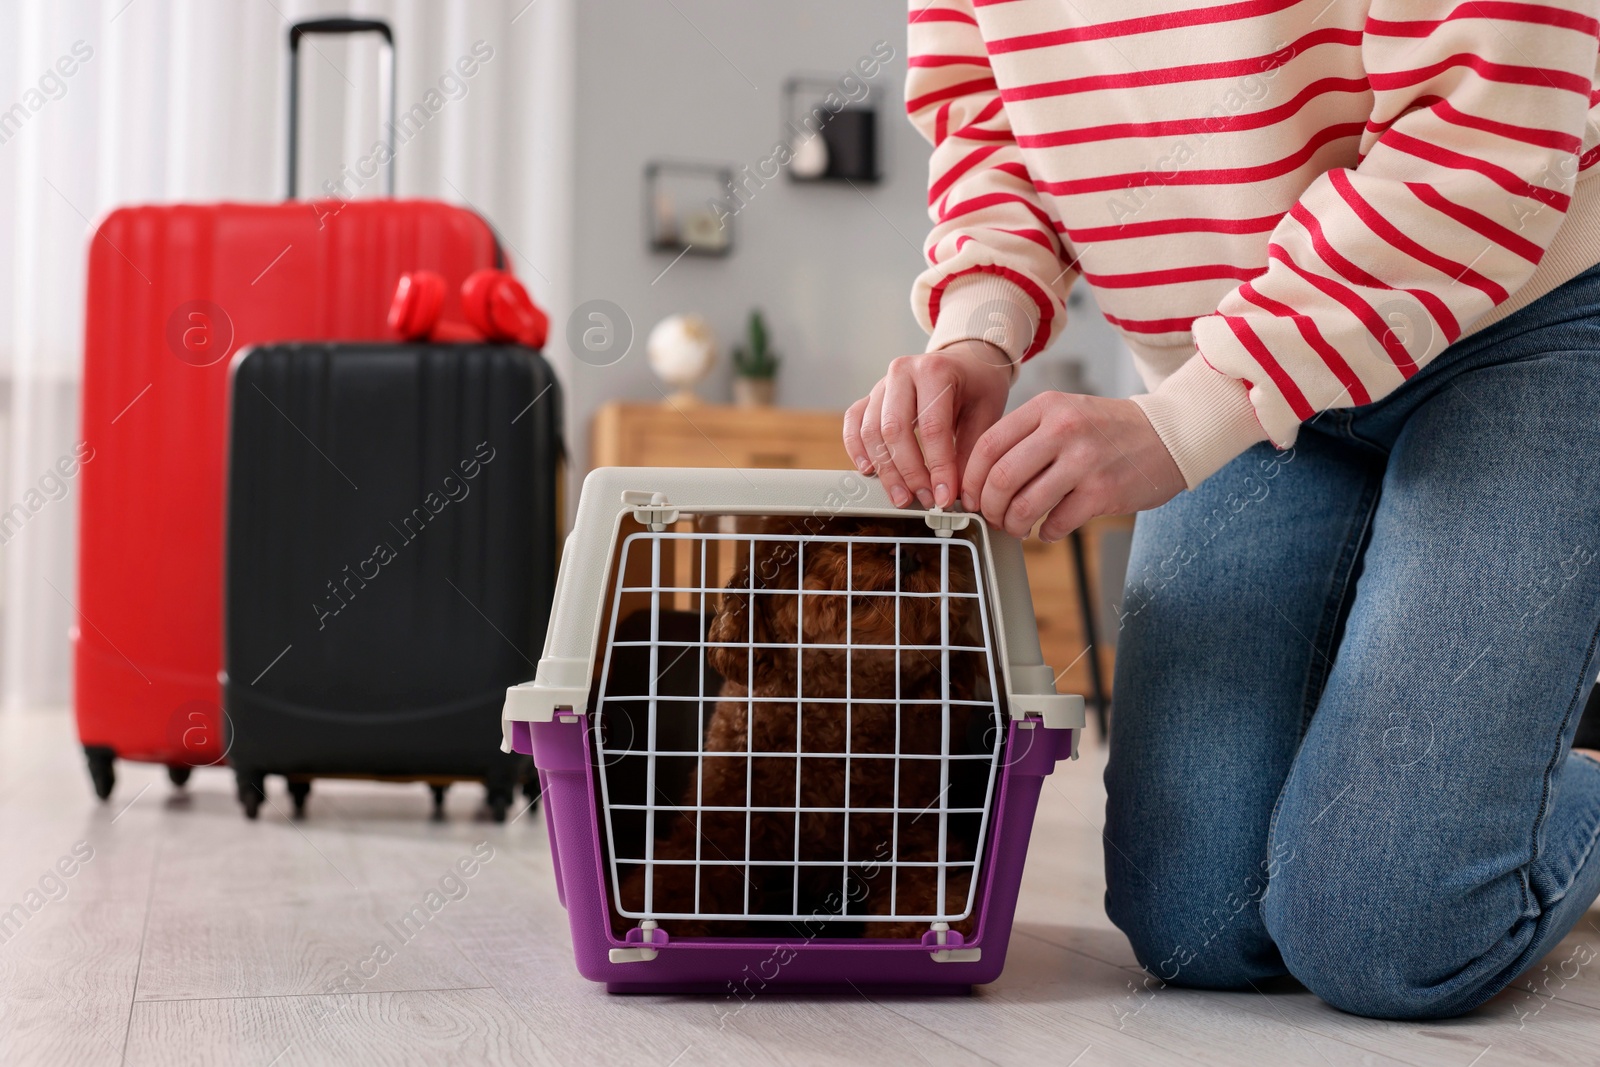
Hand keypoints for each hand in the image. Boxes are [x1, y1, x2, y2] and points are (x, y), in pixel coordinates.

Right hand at [842, 341, 1011, 509]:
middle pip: (894, 429)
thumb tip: (956, 493)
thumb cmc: (977, 384)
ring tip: (901, 495)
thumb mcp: (986, 412)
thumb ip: (970, 451)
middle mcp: (903, 372)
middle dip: (908, 472)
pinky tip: (870, 471)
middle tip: (924, 498)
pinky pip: (853, 423)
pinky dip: (857, 449)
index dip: (937, 467)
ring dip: (884, 470)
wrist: (965, 361)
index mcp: (935, 370)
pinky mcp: (870, 396)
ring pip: (871, 431)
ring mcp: (882, 384)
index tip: (944, 495)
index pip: (932, 427)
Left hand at [962, 392, 1184, 540]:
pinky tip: (1049, 529)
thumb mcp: (1065, 413)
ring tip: (1017, 528)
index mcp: (1046, 407)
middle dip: (988, 508)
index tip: (970, 496)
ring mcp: (1084, 461)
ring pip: (1024, 506)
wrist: (1170, 435)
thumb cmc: (1110, 430)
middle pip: (1001, 479)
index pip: (988, 445)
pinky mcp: (1103, 492)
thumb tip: (981, 478)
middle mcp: (1063, 430)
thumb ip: (1025, 436)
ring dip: (1013, 525)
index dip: (971, 479)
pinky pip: (1056, 524)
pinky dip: (1046, 533)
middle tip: (991, 517)